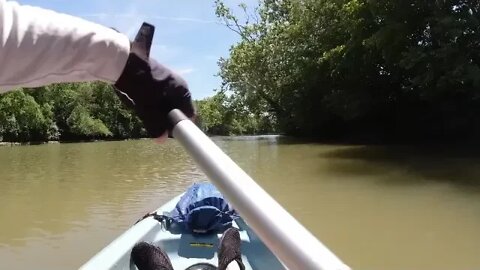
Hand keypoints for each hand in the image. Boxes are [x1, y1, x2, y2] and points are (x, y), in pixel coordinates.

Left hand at [114, 23, 194, 137]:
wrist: (125, 62)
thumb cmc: (141, 87)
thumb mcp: (148, 110)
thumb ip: (156, 125)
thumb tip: (161, 140)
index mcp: (183, 91)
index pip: (189, 114)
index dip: (179, 126)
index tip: (168, 133)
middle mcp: (180, 84)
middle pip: (178, 107)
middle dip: (167, 117)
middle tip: (153, 123)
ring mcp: (169, 77)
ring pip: (168, 100)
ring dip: (158, 108)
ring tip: (143, 109)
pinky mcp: (158, 74)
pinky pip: (160, 92)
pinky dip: (153, 99)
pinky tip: (140, 100)